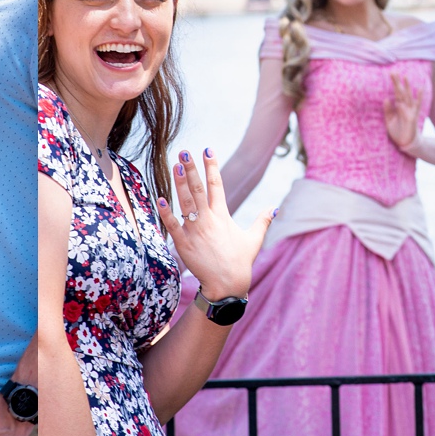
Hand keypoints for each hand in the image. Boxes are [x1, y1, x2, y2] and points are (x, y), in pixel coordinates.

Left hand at [156, 149, 273, 300]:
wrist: (227, 286)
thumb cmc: (240, 262)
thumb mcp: (254, 239)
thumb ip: (262, 221)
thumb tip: (274, 208)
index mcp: (223, 216)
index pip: (217, 185)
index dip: (212, 166)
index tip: (207, 150)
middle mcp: (209, 220)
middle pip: (198, 189)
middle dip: (191, 169)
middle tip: (184, 152)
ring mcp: (195, 231)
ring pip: (185, 202)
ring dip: (179, 183)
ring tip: (174, 166)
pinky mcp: (184, 243)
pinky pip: (173, 225)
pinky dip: (166, 212)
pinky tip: (159, 198)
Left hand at [383, 72, 421, 150]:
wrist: (405, 143)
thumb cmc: (397, 130)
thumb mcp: (389, 119)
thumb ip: (388, 110)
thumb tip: (386, 98)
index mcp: (398, 107)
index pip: (395, 93)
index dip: (394, 84)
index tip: (390, 73)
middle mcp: (405, 107)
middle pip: (400, 92)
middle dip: (397, 82)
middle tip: (393, 71)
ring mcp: (410, 111)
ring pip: (408, 97)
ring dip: (407, 87)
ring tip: (405, 77)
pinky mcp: (412, 117)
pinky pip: (415, 106)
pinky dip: (418, 98)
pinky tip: (419, 89)